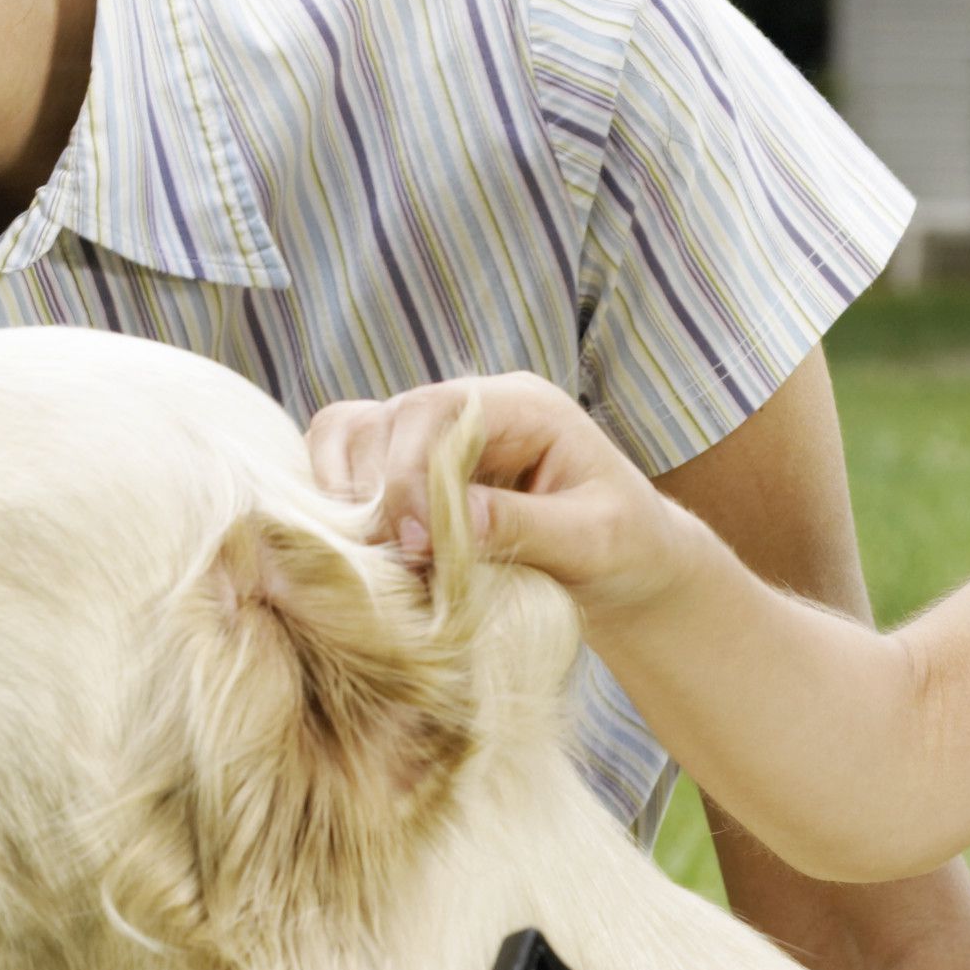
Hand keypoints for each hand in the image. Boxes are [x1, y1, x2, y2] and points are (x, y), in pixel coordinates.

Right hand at [305, 373, 701, 620]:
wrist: (629, 562)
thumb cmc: (624, 546)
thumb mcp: (592, 540)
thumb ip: (525, 525)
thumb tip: (452, 521)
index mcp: (523, 405)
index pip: (435, 409)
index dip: (408, 472)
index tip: (417, 542)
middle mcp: (470, 408)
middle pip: (383, 420)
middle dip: (374, 493)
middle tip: (398, 564)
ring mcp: (435, 436)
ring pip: (350, 436)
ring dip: (346, 498)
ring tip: (380, 559)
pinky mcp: (411, 469)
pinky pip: (347, 466)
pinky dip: (341, 505)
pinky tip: (370, 552)